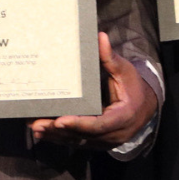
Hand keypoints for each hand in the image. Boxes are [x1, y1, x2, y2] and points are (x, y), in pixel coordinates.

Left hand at [29, 33, 157, 147]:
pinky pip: (77, 142)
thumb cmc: (133, 86)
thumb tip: (100, 37)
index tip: (60, 120)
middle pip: (84, 135)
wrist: (144, 106)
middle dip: (59, 130)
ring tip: (34, 127)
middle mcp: (115, 133)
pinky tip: (42, 134)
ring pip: (78, 141)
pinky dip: (60, 138)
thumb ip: (110, 58)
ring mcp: (106, 141)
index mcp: (123, 116)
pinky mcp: (98, 142)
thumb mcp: (124, 71)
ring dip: (55, 136)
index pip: (99, 123)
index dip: (79, 123)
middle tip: (37, 123)